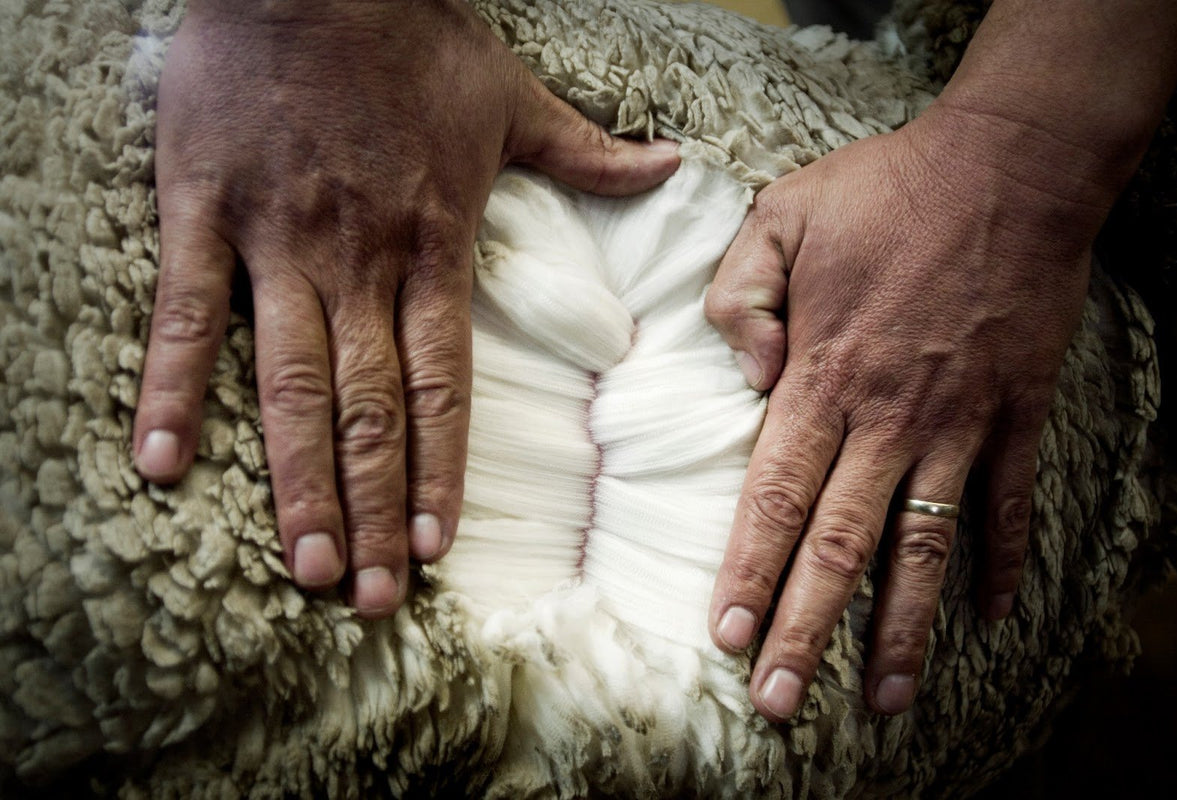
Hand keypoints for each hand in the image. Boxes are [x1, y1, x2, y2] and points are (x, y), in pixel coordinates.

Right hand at [132, 0, 678, 617]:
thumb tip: (672, 164)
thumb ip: (588, 150)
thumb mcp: (512, 95)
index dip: (439, 470)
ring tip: (306, 563)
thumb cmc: (412, 35)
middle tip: (369, 595)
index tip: (435, 546)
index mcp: (433, 244)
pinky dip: (172, 389)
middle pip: (370, 407)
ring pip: (288, 381)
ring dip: (297, 479)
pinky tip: (161, 465)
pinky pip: (185, 313)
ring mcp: (277, 240)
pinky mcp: (203, 210)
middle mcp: (359, 260)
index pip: (443, 382)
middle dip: (373, 506)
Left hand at [704, 109, 1093, 719]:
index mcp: (821, 376)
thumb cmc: (886, 189)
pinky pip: (1010, 506)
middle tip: (778, 701)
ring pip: (924, 549)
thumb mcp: (779, 215)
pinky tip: (994, 621)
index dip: (749, 569)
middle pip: (840, 545)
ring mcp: (958, 424)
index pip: (775, 495)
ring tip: (882, 701)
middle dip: (805, 628)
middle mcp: (887, 418)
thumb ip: (739, 295)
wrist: (1009, 166)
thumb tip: (745, 377)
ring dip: (902, 630)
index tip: (727, 636)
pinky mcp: (1016, 414)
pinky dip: (1003, 564)